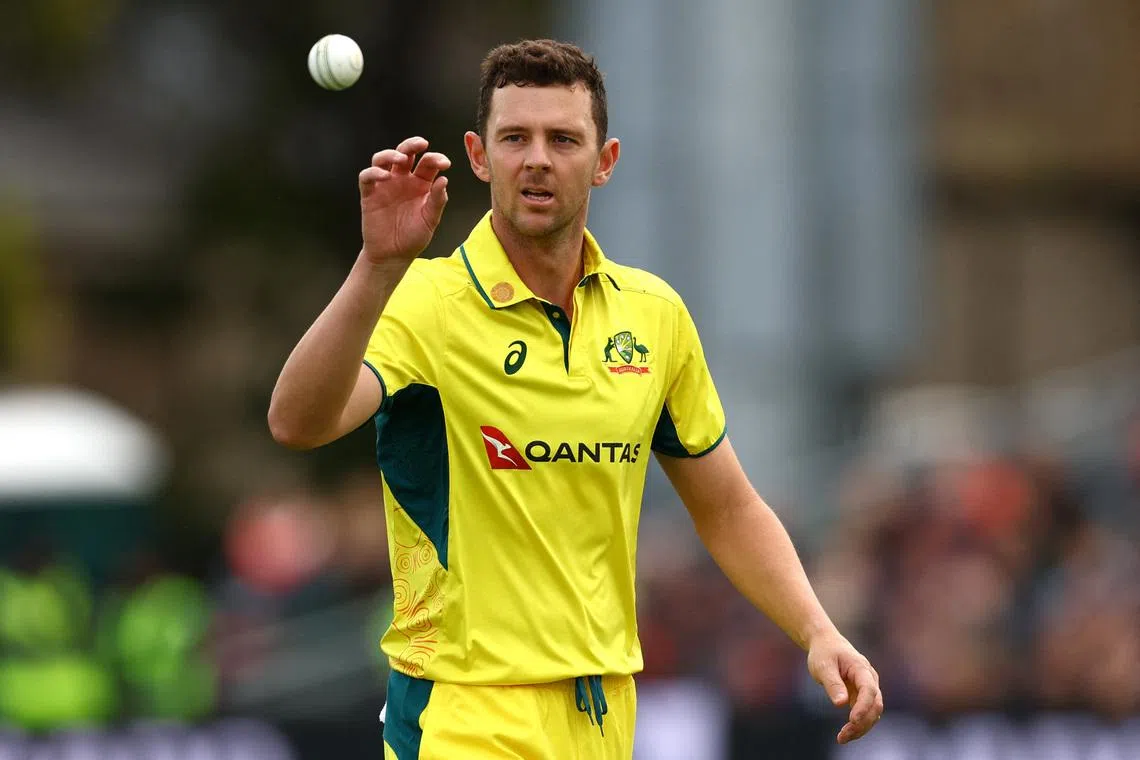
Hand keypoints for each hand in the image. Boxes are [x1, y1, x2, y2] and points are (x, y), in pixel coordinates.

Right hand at [357, 136, 450, 263]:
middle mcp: (403, 180)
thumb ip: (437, 201)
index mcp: (421, 184)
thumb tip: (444, 180)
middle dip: (412, 145)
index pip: (428, 163)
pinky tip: (383, 176)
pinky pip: (367, 177)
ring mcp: (385, 185)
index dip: (436, 158)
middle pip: (405, 153)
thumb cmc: (413, 237)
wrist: (394, 256)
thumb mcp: (430, 220)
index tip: (445, 163)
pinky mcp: (370, 194)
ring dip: (391, 154)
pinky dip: (373, 172)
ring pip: (383, 159)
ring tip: (400, 158)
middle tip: (422, 144)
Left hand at [806, 631, 882, 743]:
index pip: (869, 690)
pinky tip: (846, 733)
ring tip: (842, 738)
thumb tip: (841, 704)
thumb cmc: (824, 653)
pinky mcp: (862, 695)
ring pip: (873, 712)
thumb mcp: (823, 665)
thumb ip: (832, 683)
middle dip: (862, 723)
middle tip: (843, 736)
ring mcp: (868, 687)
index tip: (852, 721)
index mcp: (861, 668)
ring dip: (861, 727)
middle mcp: (870, 679)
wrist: (826, 643)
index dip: (863, 707)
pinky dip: (858, 724)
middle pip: (875, 705)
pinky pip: (865, 712)